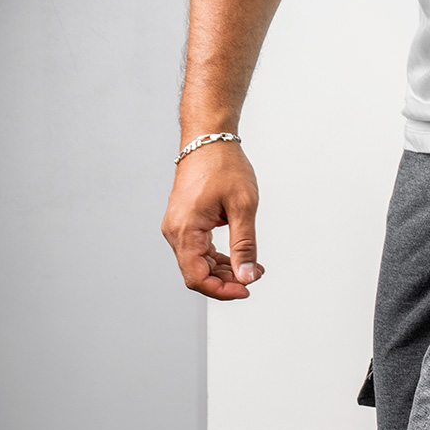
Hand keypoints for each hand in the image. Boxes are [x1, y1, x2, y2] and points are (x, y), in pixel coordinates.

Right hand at [161, 141, 263, 300]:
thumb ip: (245, 246)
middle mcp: (175, 230)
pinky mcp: (185, 223)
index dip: (222, 291)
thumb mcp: (243, 207)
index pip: (197, 277)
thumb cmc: (223, 165)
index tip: (247, 288)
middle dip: (226, 282)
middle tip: (254, 275)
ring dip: (224, 272)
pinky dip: (219, 260)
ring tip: (252, 266)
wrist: (209, 138)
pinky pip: (199, 252)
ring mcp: (178, 227)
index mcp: (185, 228)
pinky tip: (239, 258)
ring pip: (198, 265)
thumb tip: (247, 276)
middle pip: (197, 275)